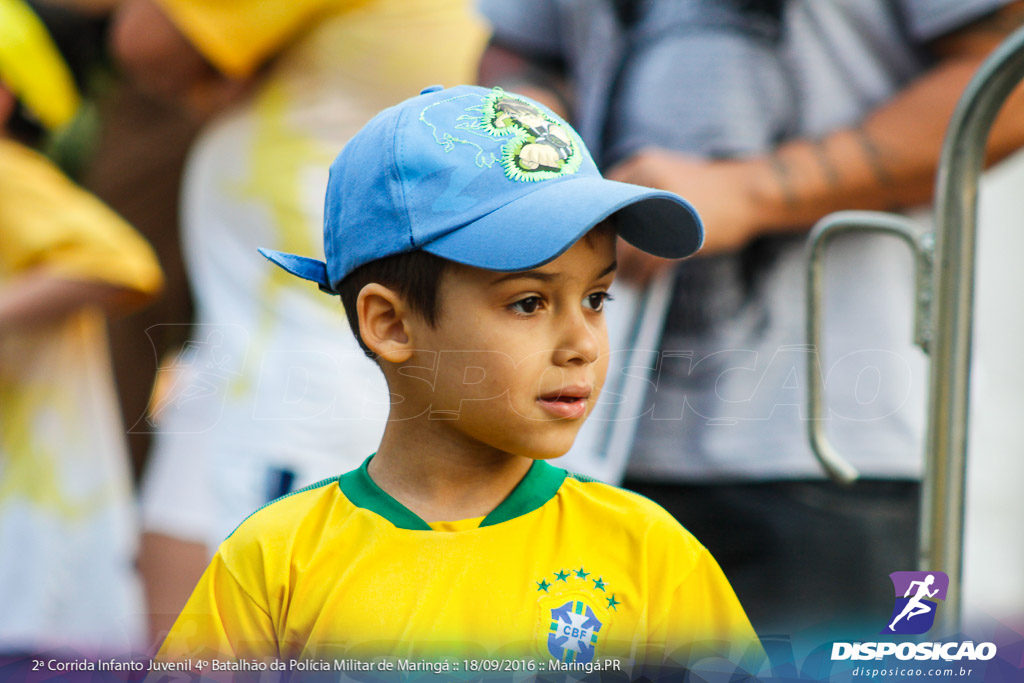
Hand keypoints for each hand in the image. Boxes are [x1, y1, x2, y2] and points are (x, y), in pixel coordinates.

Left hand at [607, 149, 764, 268]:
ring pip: (629, 247)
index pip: (602, 198)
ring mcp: (665, 207)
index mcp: (641, 165)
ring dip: (625, 268)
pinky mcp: (681, 232)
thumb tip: (601, 221)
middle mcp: (649, 181)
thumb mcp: (664, 174)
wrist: (747, 192)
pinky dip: (643, 274)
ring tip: (626, 278)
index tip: (600, 243)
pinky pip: (650, 260)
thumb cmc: (703, 189)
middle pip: (613, 224)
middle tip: (608, 266)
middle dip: (609, 249)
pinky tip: (642, 281)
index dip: (599, 225)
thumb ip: (634, 190)